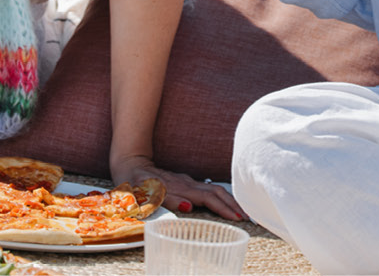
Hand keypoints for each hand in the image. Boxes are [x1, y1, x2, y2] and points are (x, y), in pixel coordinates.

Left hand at [110, 156, 243, 222]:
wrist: (129, 161)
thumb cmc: (135, 181)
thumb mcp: (145, 193)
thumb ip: (167, 199)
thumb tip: (189, 205)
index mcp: (179, 187)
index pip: (207, 198)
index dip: (223, 208)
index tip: (238, 218)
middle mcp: (185, 183)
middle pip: (215, 192)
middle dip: (233, 204)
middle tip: (249, 217)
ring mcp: (185, 181)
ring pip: (212, 189)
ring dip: (228, 199)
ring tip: (242, 211)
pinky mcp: (183, 181)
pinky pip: (205, 189)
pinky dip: (218, 196)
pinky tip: (224, 202)